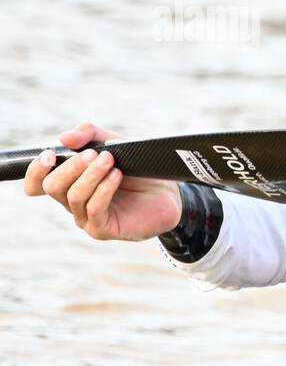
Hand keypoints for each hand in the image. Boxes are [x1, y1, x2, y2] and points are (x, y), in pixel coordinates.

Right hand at [23, 122, 182, 241]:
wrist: (169, 192)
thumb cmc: (137, 169)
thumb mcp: (114, 144)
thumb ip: (90, 135)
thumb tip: (64, 137)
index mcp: (69, 184)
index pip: (36, 184)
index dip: (36, 170)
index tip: (50, 154)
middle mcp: (73, 203)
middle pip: (53, 186)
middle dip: (72, 167)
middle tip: (95, 154)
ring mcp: (86, 218)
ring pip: (73, 196)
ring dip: (92, 175)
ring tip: (111, 161)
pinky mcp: (103, 229)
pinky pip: (94, 208)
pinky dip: (104, 189)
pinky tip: (117, 176)